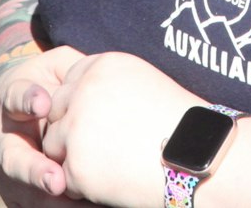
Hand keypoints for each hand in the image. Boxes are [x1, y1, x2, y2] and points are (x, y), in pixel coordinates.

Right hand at [0, 45, 84, 204]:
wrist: (21, 111)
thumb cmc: (49, 84)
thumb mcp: (56, 67)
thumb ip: (70, 68)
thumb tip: (93, 73)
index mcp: (11, 104)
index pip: (14, 99)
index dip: (27, 100)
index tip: (42, 104)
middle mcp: (6, 142)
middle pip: (14, 162)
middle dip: (34, 172)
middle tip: (55, 181)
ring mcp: (11, 174)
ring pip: (25, 194)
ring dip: (49, 200)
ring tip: (72, 199)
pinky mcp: (21, 197)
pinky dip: (61, 207)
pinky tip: (86, 205)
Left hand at [41, 51, 197, 207]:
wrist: (197, 158)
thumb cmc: (178, 124)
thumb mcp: (142, 83)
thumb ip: (106, 84)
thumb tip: (76, 97)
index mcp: (102, 65)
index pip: (67, 84)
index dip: (80, 106)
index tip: (102, 122)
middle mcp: (84, 90)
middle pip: (55, 113)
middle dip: (72, 132)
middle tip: (106, 147)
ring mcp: (77, 127)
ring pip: (53, 145)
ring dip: (74, 158)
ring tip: (111, 163)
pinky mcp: (76, 164)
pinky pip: (64, 176)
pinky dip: (83, 185)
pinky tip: (112, 181)